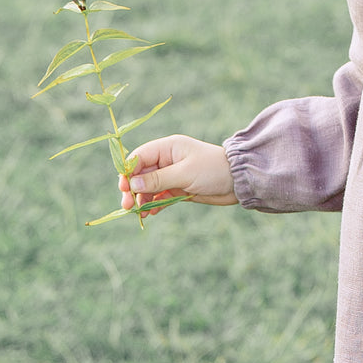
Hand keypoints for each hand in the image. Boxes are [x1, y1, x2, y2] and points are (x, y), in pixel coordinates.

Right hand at [118, 134, 237, 212]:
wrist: (238, 181)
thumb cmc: (213, 170)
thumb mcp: (184, 174)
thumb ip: (158, 179)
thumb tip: (133, 184)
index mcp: (168, 148)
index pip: (139, 157)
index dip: (128, 172)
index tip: (124, 188)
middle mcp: (167, 160)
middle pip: (140, 174)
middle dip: (132, 189)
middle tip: (127, 206)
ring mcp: (172, 174)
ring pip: (148, 187)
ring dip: (141, 199)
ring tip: (140, 213)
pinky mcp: (177, 188)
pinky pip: (158, 196)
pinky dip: (152, 204)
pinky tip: (150, 213)